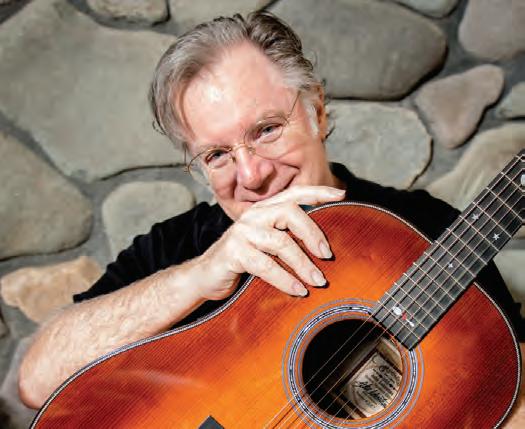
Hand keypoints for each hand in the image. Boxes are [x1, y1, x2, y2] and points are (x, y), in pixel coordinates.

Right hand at [193, 185, 345, 299]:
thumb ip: (287, 238)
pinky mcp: (233, 253)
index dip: (317, 192)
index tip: (342, 195)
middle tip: (328, 255)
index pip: (294, 194)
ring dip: (303, 264)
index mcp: (264, 210)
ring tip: (318, 281)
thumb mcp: (266, 246)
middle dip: (313, 233)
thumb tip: (325, 247)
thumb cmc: (243, 261)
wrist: (205, 277)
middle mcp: (253, 216)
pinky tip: (298, 291)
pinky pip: (265, 266)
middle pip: (289, 213)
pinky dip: (285, 280)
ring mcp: (241, 233)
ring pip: (280, 242)